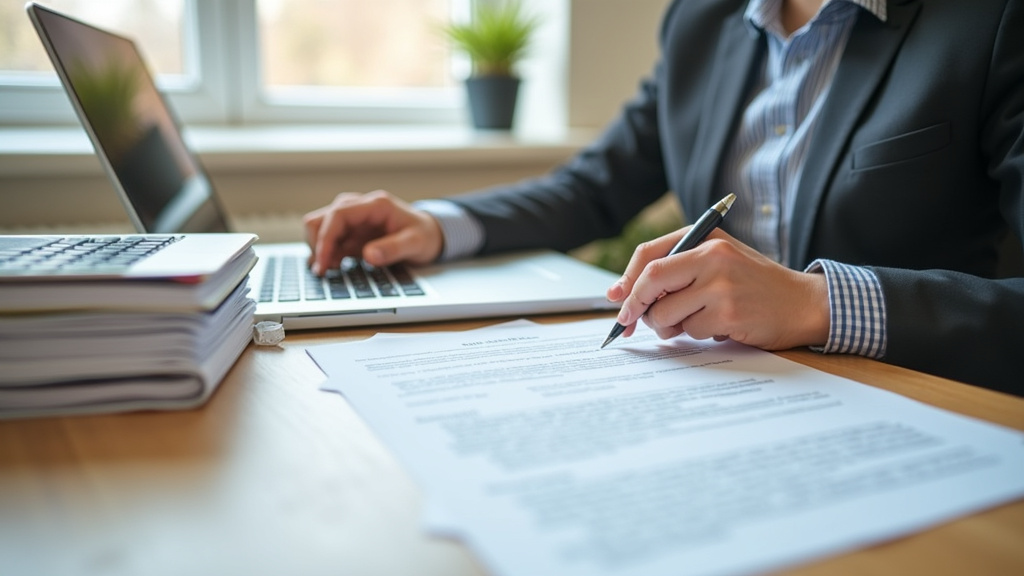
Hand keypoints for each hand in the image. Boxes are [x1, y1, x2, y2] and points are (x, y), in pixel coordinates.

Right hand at [303, 190, 443, 274]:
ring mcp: (354, 220)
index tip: (323, 262)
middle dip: (318, 244)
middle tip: (323, 270)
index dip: (325, 238)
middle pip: (321, 218)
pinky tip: (334, 267)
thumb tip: (369, 255)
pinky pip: (329, 240)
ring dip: (320, 249)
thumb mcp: (416, 243)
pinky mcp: (352, 233)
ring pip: (320, 228)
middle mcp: (359, 208)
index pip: (338, 214)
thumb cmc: (425, 235)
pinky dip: (326, 253)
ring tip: (330, 269)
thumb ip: (393, 248)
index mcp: (375, 205)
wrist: (431, 234)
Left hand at [605, 228, 829, 349]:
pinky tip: (721, 326)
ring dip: (671, 326)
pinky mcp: (728, 312)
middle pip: (651, 281)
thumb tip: (622, 294)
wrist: (803, 302)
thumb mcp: (718, 263)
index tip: (616, 299)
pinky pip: (690, 331)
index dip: (626, 280)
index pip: (649, 254)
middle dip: (636, 306)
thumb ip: (675, 271)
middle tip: (631, 322)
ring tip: (695, 321)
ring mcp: (720, 285)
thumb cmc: (754, 284)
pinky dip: (698, 334)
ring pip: (665, 313)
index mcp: (705, 238)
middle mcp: (712, 256)